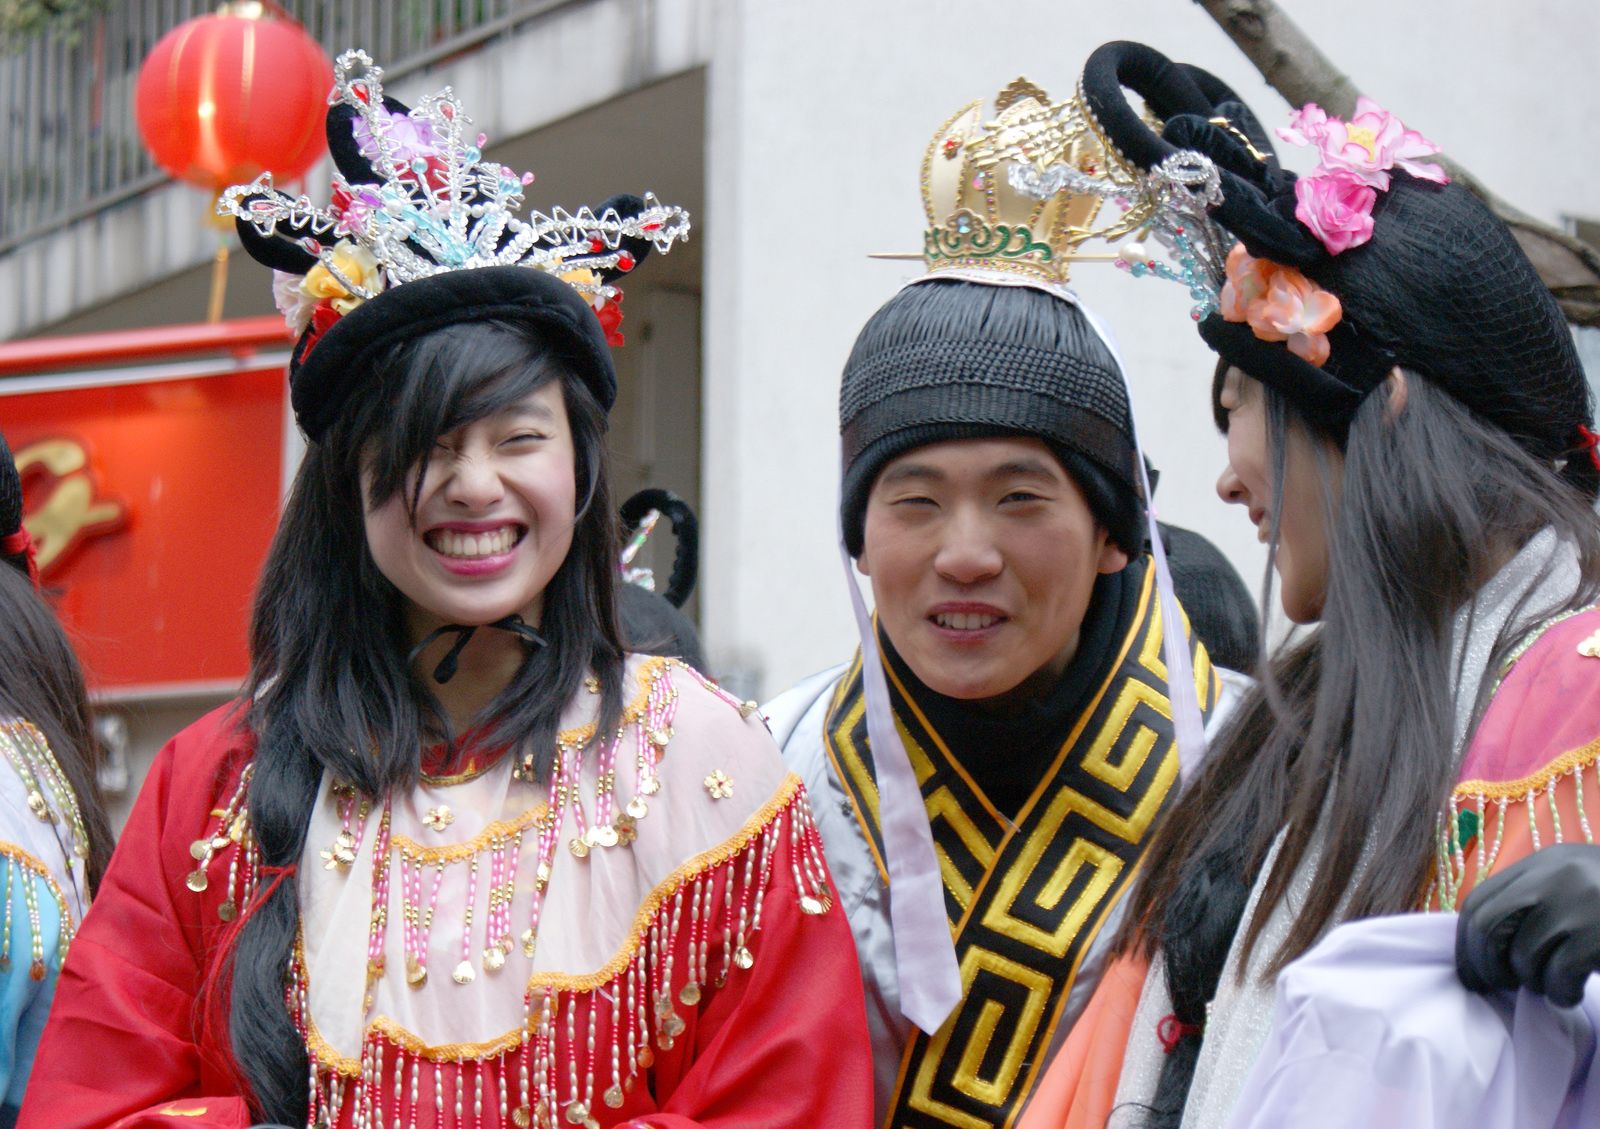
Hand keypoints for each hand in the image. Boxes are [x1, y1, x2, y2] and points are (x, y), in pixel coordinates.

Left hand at [1456, 843, 1599, 1007]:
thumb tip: (1481, 945)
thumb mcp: (1574, 885)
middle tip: (1499, 986)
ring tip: (1553, 985)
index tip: (1472, 970)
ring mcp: (1579, 904)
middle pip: (1489, 927)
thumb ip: (1533, 900)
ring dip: (1533, 983)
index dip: (1468, 942)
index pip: (1479, 900)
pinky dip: (1560, 993)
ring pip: (1524, 958)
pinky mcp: (1598, 936)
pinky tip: (1572, 992)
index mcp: (1544, 863)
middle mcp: (1555, 876)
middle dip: (1486, 965)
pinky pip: (1559, 976)